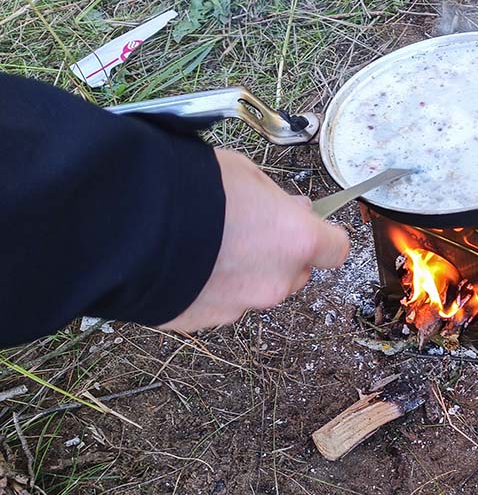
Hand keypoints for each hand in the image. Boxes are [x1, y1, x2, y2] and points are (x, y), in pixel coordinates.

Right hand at [160, 148, 349, 331]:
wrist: (124, 224)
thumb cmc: (189, 188)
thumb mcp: (245, 174)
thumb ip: (275, 200)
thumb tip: (289, 208)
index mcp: (297, 241)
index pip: (335, 249)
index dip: (323, 237)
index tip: (310, 225)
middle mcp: (276, 281)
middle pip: (295, 273)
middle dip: (280, 254)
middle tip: (251, 229)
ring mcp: (240, 306)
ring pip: (256, 290)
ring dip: (243, 273)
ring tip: (208, 244)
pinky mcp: (204, 320)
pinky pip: (218, 303)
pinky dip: (209, 287)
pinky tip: (184, 262)